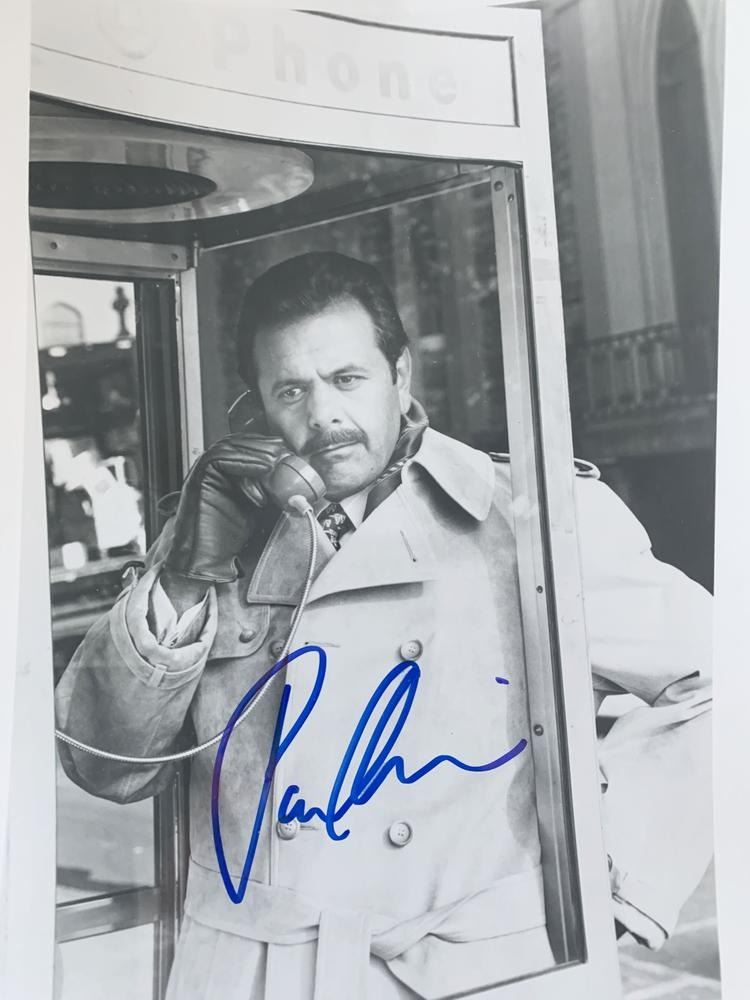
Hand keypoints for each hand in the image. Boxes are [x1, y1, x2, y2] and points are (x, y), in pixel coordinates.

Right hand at [164, 433, 288, 582]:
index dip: (268, 446)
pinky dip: (244, 461)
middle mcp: (214, 469)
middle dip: (264, 447)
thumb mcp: (261, 510)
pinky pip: (220, 460)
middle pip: (238, 442)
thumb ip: (275, 495)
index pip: (246, 447)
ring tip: (276, 462)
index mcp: (227, 473)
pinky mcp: (199, 478)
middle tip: (285, 455)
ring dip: (256, 452)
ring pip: (230, 447)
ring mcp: (204, 472)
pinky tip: (264, 469)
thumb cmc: (232, 537)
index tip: (289, 453)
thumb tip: (301, 490)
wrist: (209, 558)